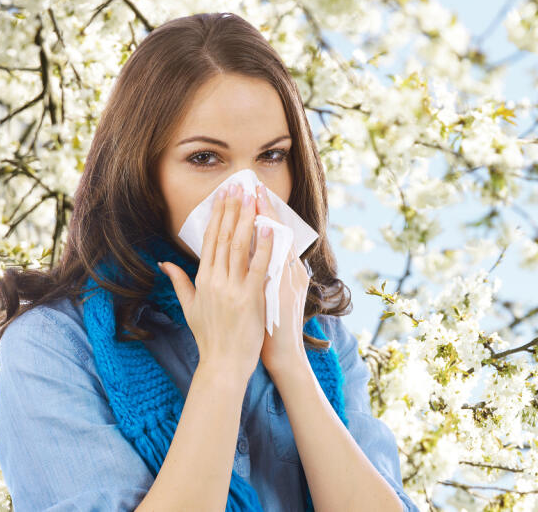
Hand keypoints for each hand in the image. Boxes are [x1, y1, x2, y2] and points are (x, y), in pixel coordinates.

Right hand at [158, 183, 274, 381]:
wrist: (223, 363)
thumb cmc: (209, 337)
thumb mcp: (189, 307)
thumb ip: (179, 282)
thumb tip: (163, 263)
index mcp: (202, 280)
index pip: (210, 240)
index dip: (217, 216)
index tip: (222, 196)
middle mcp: (215, 280)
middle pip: (224, 237)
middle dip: (232, 210)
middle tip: (238, 186)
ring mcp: (232, 288)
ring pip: (240, 246)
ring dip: (247, 219)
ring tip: (252, 198)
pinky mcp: (249, 298)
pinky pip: (259, 266)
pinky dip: (264, 246)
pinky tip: (269, 227)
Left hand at [254, 182, 309, 375]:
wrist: (281, 354)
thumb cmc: (271, 328)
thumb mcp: (270, 296)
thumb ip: (265, 275)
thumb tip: (259, 259)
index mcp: (284, 272)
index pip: (271, 236)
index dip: (261, 214)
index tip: (250, 193)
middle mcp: (289, 271)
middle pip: (274, 232)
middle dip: (259, 208)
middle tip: (249, 184)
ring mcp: (287, 280)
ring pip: (276, 241)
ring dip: (262, 216)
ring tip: (252, 195)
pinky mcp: (282, 291)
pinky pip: (276, 263)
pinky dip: (272, 244)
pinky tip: (266, 227)